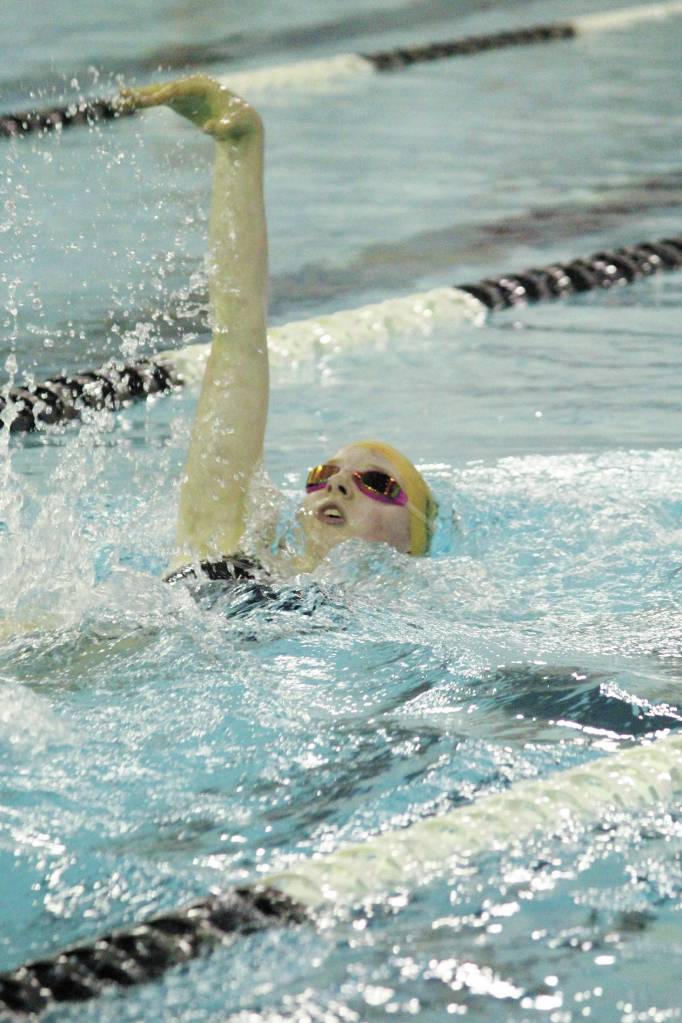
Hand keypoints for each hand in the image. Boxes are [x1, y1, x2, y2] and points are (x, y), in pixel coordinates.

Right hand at [118, 75, 260, 140]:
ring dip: (141, 97)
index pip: (178, 89)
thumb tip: (209, 129)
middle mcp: (191, 85)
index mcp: (203, 85)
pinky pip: (160, 101)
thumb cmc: (239, 123)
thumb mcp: (234, 126)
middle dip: (146, 93)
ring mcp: (185, 93)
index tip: (147, 101)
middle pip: (165, 88)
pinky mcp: (181, 102)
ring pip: (159, 93)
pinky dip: (147, 103)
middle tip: (126, 96)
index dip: (162, 95)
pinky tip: (131, 104)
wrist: (241, 123)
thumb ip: (222, 127)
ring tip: (121, 99)